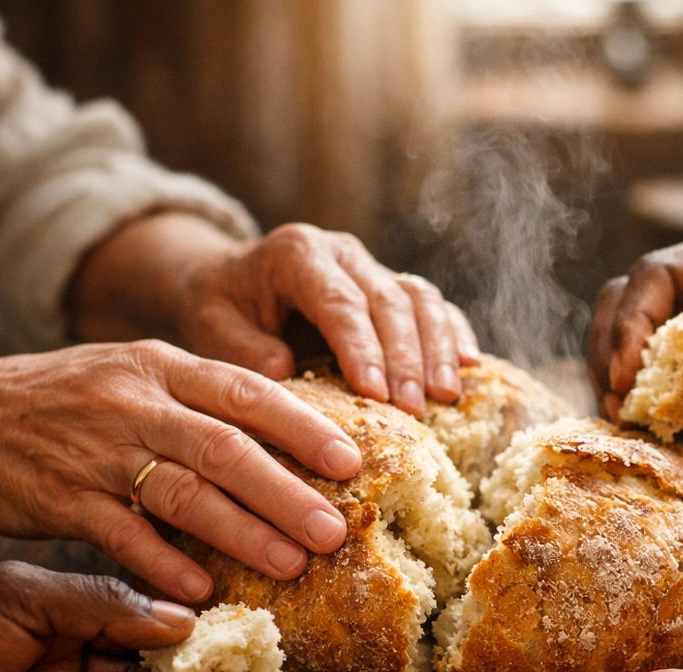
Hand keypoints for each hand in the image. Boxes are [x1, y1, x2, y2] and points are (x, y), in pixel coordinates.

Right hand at [0, 341, 364, 602]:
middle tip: (338, 530)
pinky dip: (163, 563)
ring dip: (244, 532)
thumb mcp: (129, 377)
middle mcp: (133, 402)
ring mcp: (94, 451)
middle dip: (289, 491)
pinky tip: (201, 589)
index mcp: (160, 366)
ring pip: (183, 493)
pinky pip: (121, 536)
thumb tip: (283, 437)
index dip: (304, 427)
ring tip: (293, 564)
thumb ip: (197, 402)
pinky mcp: (59, 499)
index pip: (247, 392)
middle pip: (226, 447)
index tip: (353, 461)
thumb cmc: (57, 401)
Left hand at [70, 213, 480, 415]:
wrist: (230, 279)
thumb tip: (286, 372)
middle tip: (414, 409)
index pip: (339, 301)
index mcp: (297, 254)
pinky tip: (470, 368)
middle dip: (406, 358)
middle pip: (388, 301)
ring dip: (437, 349)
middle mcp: (342, 252)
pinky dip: (454, 334)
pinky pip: (434, 305)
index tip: (374, 392)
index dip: (362, 347)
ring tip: (445, 397)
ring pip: (420, 299)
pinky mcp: (392, 285)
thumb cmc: (221, 307)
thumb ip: (242, 348)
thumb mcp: (211, 325)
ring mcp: (373, 266)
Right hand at [588, 224, 682, 430]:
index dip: (634, 319)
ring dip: (631, 391)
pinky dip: (668, 425)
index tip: (631, 370)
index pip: (660, 276)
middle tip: (614, 404)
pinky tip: (663, 451)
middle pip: (633, 310)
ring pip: (652, 359)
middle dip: (613, 352)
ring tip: (627, 430)